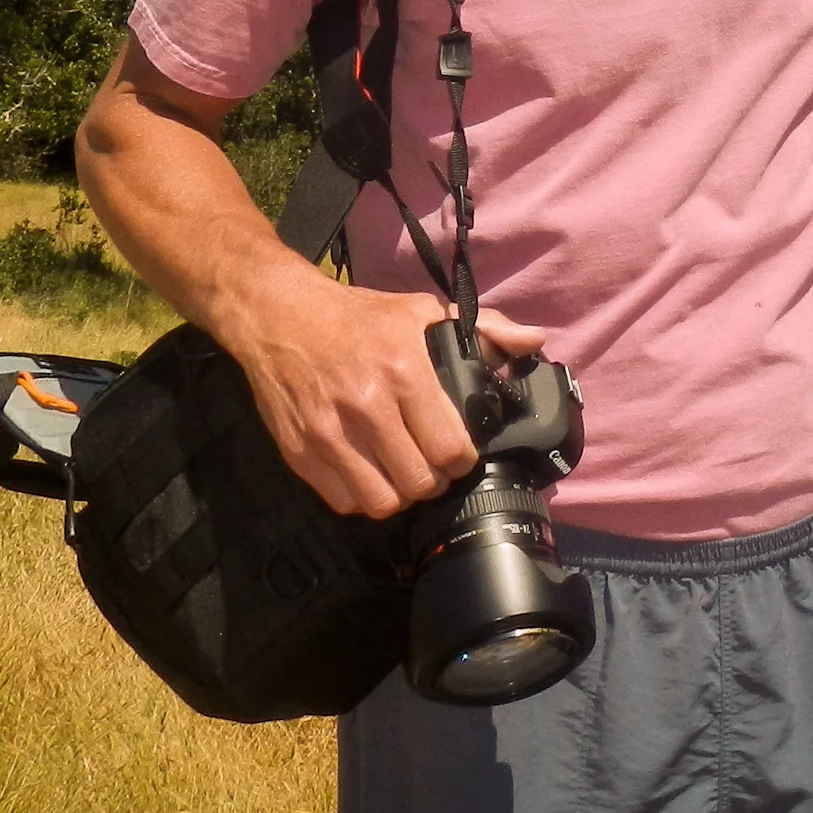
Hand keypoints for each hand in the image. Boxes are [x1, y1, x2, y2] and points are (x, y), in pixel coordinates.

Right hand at [223, 266, 548, 518]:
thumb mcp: (420, 311)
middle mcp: (366, 405)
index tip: (459, 452)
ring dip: (400, 493)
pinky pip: (344, 501)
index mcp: (403, 370)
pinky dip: (362, 495)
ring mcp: (329, 433)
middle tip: (433, 465)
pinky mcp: (300, 451)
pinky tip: (368, 472)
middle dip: (435, 479)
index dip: (462, 459)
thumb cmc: (356, 316)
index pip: (450, 448)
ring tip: (402, 472)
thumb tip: (534, 340)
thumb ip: (484, 329)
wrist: (277, 316)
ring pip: (383, 500)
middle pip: (420, 482)